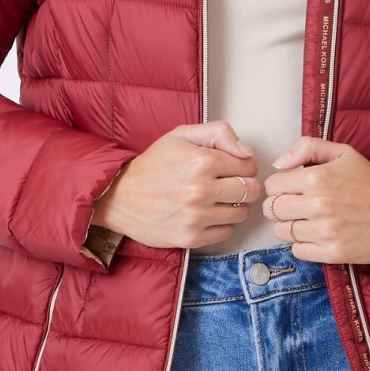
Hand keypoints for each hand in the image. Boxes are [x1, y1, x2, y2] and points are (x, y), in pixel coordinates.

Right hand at [91, 121, 260, 249]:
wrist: (118, 196)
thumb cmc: (152, 164)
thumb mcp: (181, 135)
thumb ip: (219, 133)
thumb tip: (247, 151)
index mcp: (202, 161)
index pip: (249, 166)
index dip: (243, 166)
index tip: (232, 168)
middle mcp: (201, 190)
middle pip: (250, 191)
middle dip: (244, 186)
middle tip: (228, 185)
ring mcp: (196, 217)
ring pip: (241, 213)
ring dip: (233, 207)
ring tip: (215, 200)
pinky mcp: (191, 238)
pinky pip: (226, 233)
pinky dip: (221, 225)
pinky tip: (206, 215)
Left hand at [262, 137, 369, 264]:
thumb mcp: (344, 154)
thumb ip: (308, 148)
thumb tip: (279, 163)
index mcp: (316, 178)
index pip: (272, 186)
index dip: (279, 187)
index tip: (289, 189)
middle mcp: (317, 205)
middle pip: (272, 210)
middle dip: (280, 207)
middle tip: (296, 206)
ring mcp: (324, 231)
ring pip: (282, 232)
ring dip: (290, 227)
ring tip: (307, 221)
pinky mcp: (332, 252)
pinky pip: (297, 251)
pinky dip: (302, 245)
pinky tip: (316, 235)